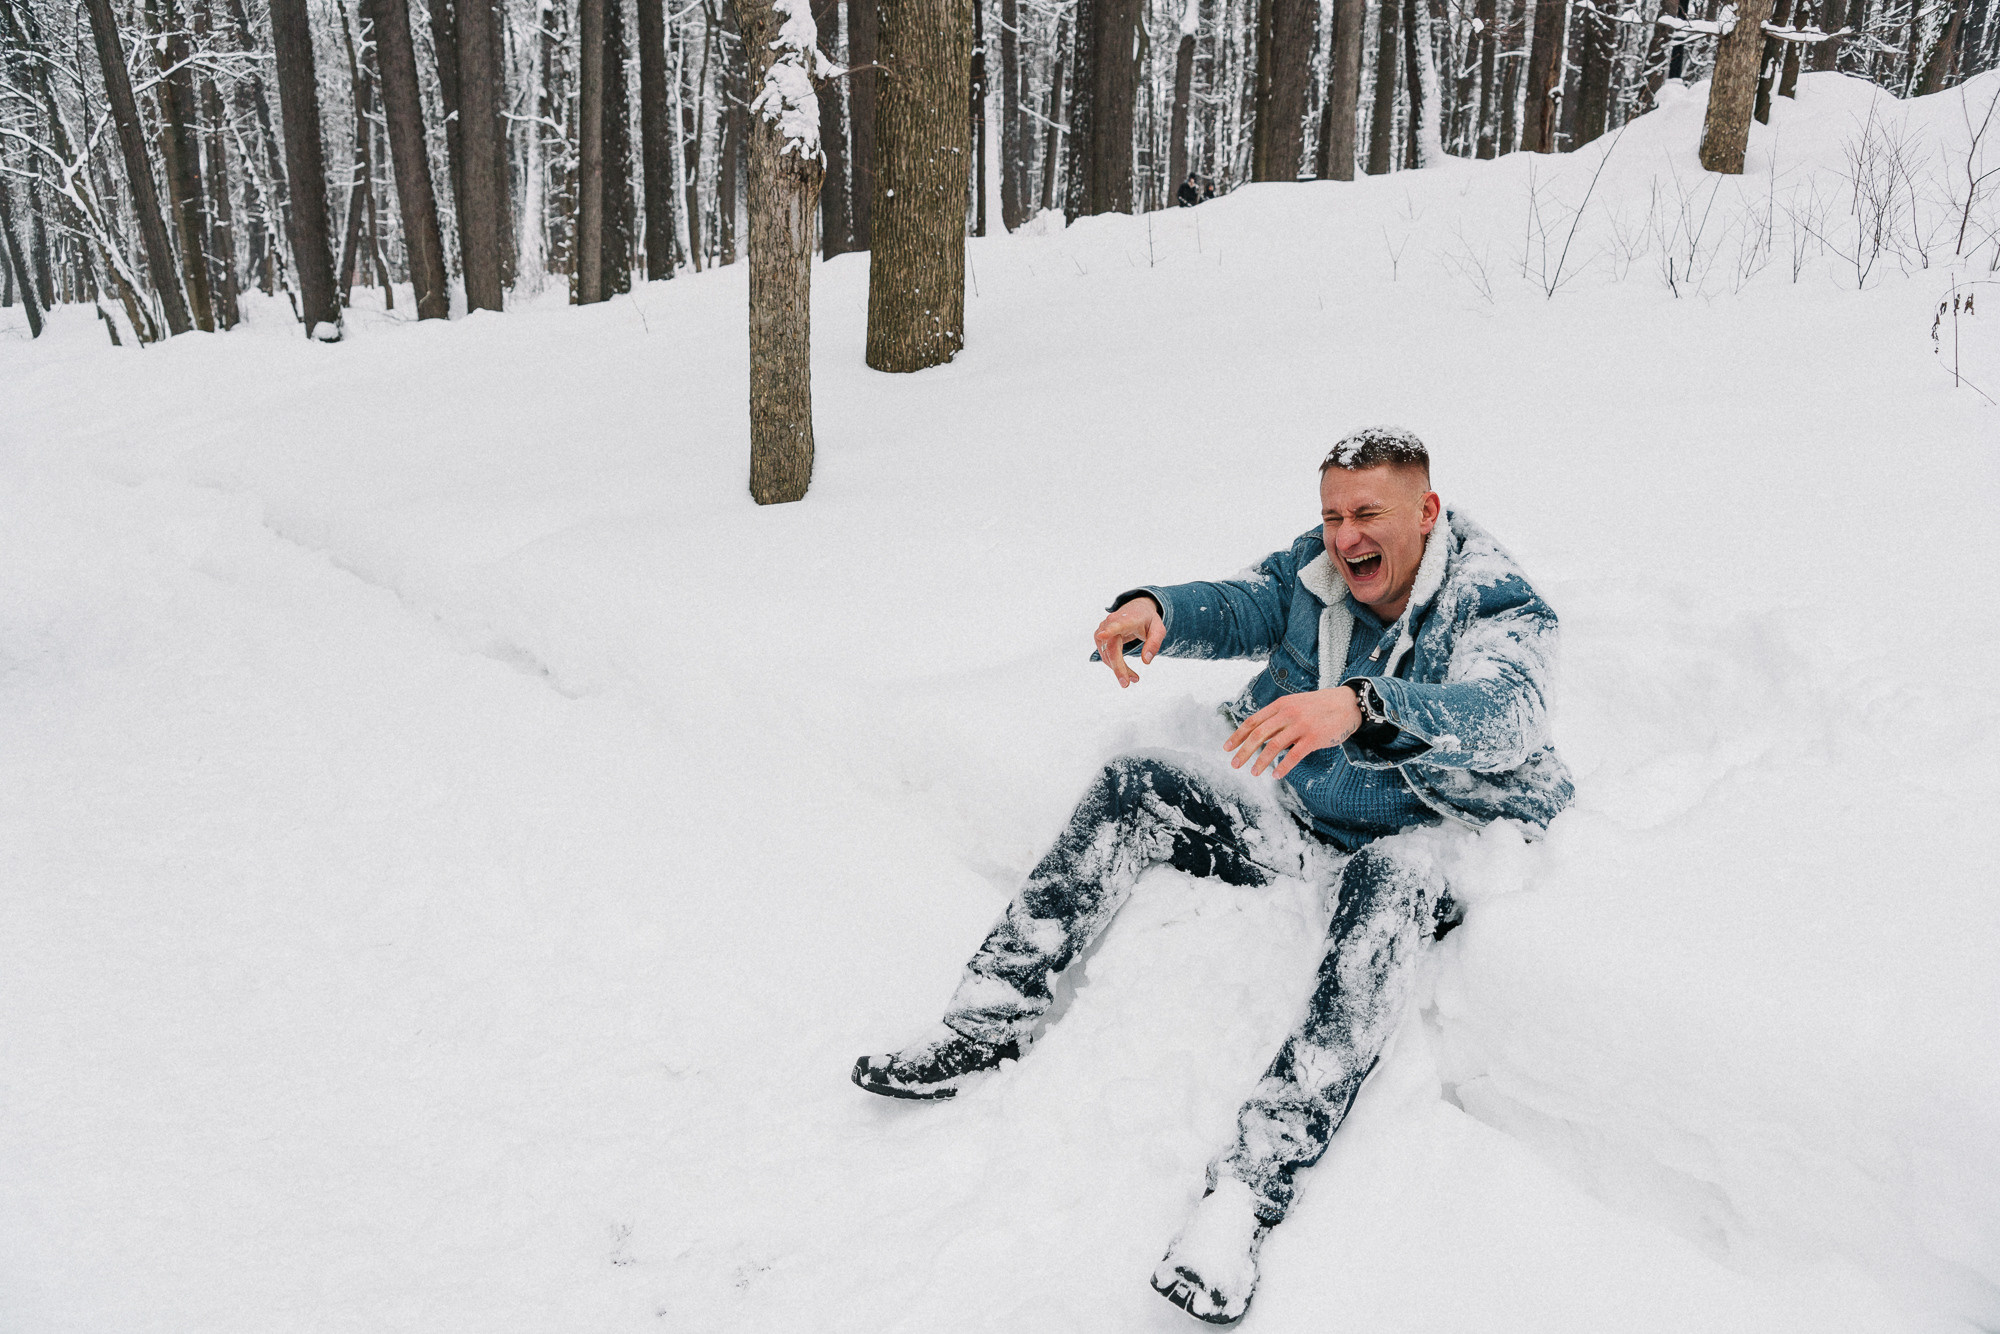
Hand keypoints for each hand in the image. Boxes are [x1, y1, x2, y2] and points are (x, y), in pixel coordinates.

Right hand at [1093, 596, 1164, 687]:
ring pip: (1108, 655)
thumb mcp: (1159, 629)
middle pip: (1112, 648)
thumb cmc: (1148, 620)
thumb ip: (1154, 643)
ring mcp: (1102, 630)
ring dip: (1119, 669)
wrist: (1136, 610)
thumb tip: (1146, 661)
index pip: (1117, 624)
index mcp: (1128, 618)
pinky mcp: (1099, 638)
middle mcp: (1111, 623)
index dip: (1109, 631)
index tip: (1102, 635)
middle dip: (1118, 667)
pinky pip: (1106, 656)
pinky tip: (1127, 672)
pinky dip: (1115, 666)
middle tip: (1126, 684)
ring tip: (1135, 678)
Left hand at [1225, 688, 1362, 778]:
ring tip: (1253, 773)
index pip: (1253, 721)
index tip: (1227, 747)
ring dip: (1261, 761)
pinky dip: (1283, 767)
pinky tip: (1276, 775)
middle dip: (1244, 751)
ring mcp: (1301, 726)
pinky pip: (1294, 755)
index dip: (1238, 735)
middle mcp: (1288, 714)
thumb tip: (1261, 735)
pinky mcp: (1314, 738)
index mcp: (1281, 705)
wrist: (1349, 703)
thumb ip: (1279, 718)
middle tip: (1234, 764)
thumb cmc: (1320, 706)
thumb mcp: (1296, 705)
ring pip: (1274, 746)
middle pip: (1259, 734)